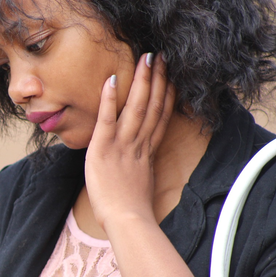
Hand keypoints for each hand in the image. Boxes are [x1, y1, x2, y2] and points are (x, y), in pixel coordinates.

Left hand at [85, 53, 174, 230]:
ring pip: (136, 107)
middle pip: (153, 106)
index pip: (161, 117)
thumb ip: (141, 167)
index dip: (167, 95)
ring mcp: (122, 145)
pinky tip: (111, 80)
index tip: (172, 77)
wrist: (127, 221)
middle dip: (158, 79)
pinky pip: (107, 120)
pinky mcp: (103, 149)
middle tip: (161, 56)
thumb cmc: (131, 210)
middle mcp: (138, 144)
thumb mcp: (141, 183)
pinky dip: (110, 100)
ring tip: (144, 58)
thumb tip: (141, 163)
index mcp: (147, 152)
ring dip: (140, 81)